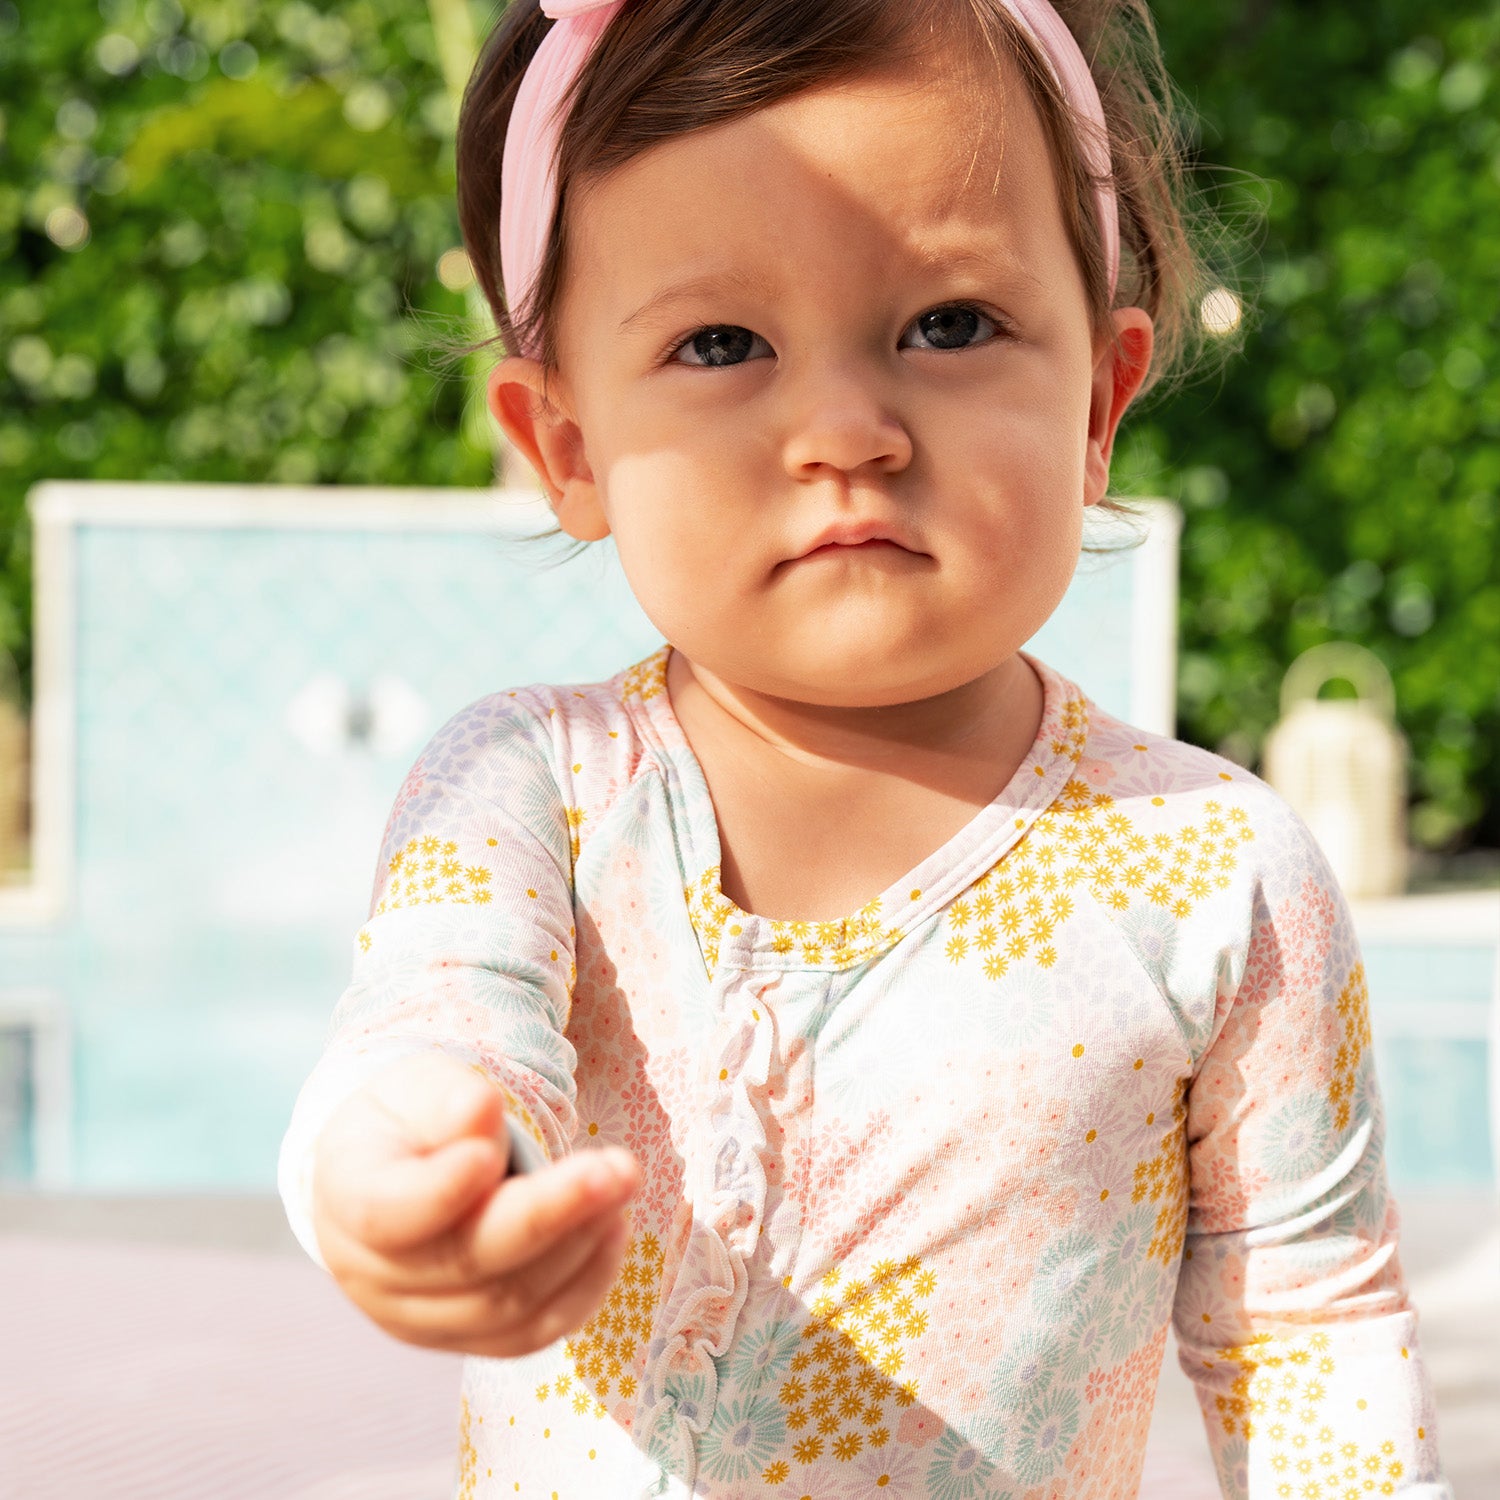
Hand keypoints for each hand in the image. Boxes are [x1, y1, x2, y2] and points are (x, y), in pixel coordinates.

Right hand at [311, 1052, 638, 1357]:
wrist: (405, 1169)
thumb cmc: (411, 1120)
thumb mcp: (418, 1085)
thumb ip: (446, 1098)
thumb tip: (480, 1114)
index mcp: (347, 1200)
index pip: (390, 1214)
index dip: (443, 1191)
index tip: (491, 1152)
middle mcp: (375, 1276)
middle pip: (466, 1262)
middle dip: (551, 1214)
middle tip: (617, 1167)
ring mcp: (421, 1319)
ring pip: (507, 1304)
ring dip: (579, 1244)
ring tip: (622, 1181)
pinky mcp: (470, 1338)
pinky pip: (532, 1333)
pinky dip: (584, 1286)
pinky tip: (613, 1227)